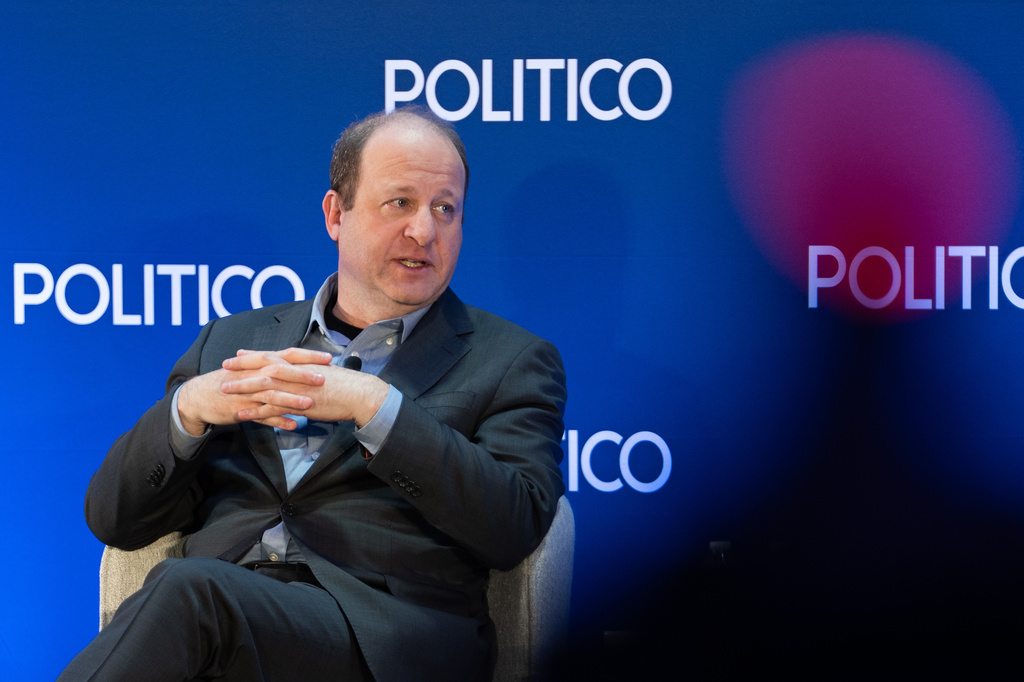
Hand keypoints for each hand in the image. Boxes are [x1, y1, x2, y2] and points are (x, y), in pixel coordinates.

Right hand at [177, 348, 332, 433]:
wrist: (198, 397)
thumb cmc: (229, 382)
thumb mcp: (250, 370)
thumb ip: (272, 367)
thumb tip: (297, 365)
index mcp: (259, 363)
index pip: (287, 354)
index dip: (308, 355)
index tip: (328, 358)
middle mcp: (254, 375)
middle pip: (280, 371)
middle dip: (302, 374)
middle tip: (323, 378)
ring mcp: (247, 393)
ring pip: (271, 395)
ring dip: (291, 399)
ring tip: (310, 404)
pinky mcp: (241, 410)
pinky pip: (261, 417)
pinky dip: (277, 421)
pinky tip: (293, 426)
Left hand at [220, 348, 388, 427]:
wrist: (360, 395)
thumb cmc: (347, 386)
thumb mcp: (326, 374)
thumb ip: (310, 373)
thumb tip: (303, 373)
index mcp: (302, 364)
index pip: (274, 355)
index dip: (255, 355)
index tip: (240, 354)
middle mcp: (296, 372)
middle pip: (263, 366)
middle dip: (242, 366)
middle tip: (224, 366)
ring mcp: (296, 388)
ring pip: (263, 385)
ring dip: (242, 387)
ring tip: (224, 389)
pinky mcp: (298, 405)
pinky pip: (272, 408)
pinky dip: (255, 411)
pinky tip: (241, 414)